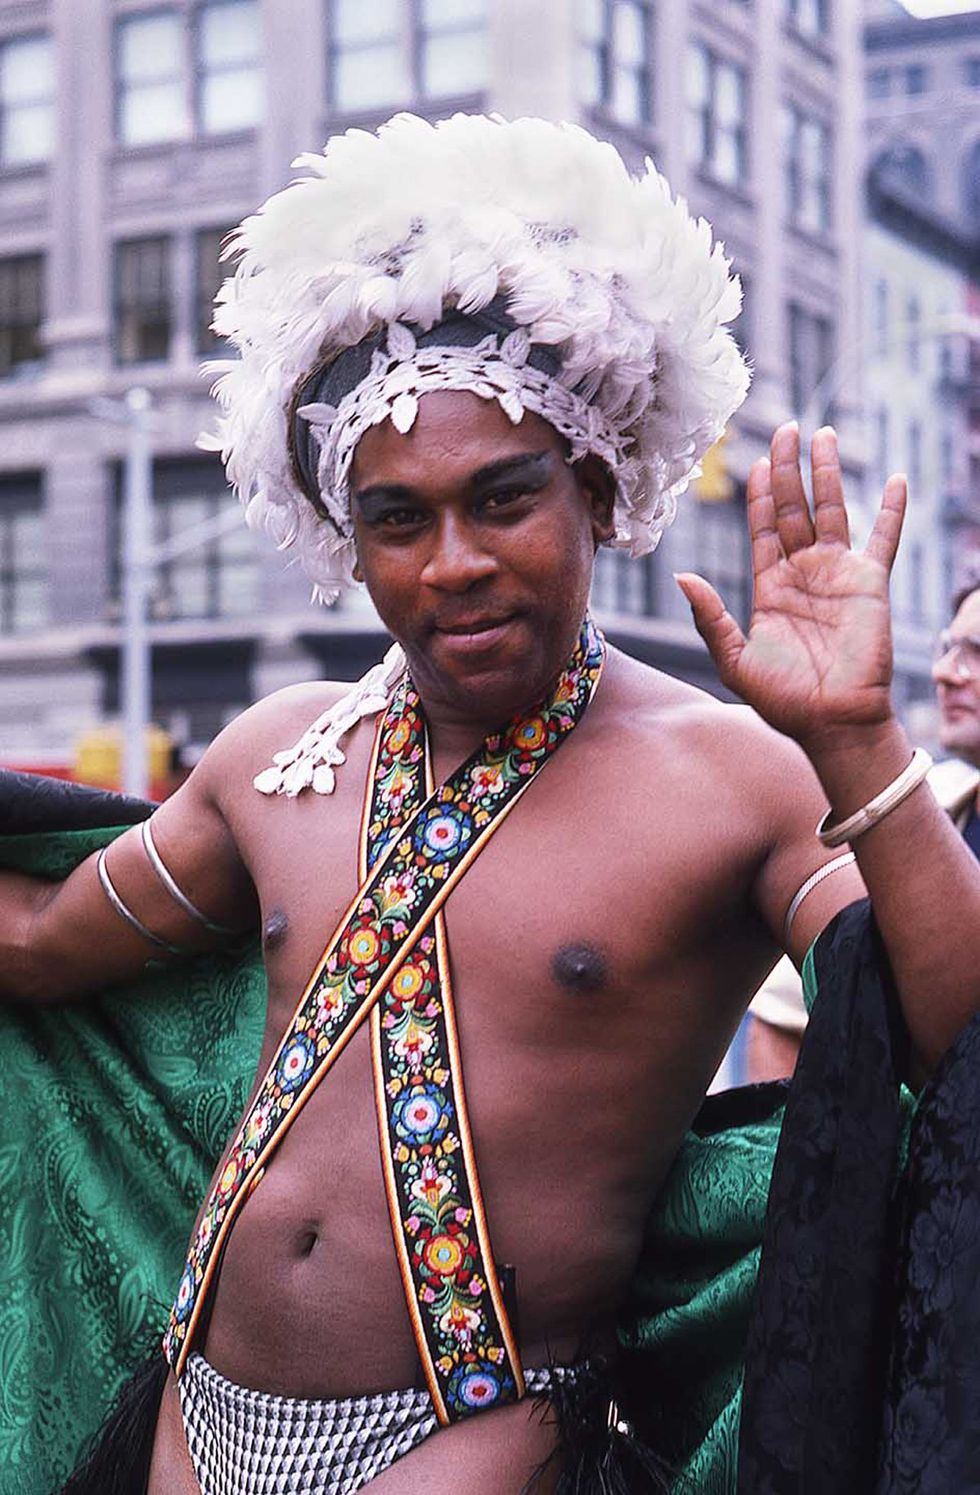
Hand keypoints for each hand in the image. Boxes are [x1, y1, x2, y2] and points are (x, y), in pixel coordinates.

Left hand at [676, 423, 906, 748]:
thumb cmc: (783, 700)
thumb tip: (683, 577)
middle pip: (794, 508)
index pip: (762, 529)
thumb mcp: (735, 660)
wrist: (833, 722)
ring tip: (821, 434)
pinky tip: (895, 481)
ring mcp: (838, 575)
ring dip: (827, 473)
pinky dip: (891, 511)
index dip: (757, 496)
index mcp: (770, 587)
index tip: (753, 462)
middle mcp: (803, 574)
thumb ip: (710, 618)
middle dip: (787, 468)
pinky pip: (884, 539)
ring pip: (832, 511)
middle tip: (785, 427)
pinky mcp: (871, 584)